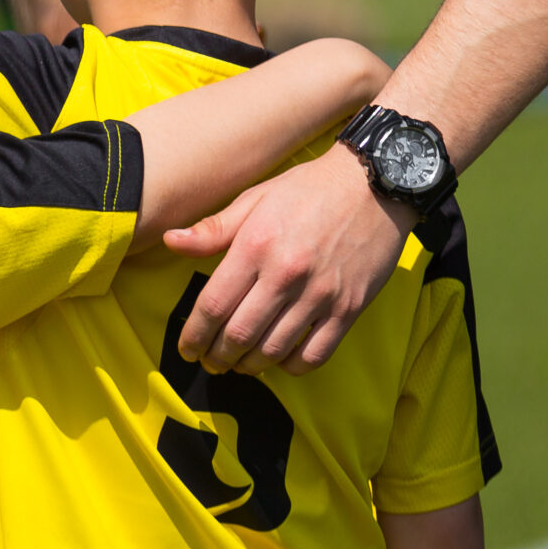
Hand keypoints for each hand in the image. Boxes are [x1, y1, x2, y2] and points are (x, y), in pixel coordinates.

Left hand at [162, 143, 409, 373]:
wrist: (376, 183)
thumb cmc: (308, 190)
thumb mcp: (254, 199)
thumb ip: (212, 229)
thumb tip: (170, 241)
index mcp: (256, 247)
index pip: (213, 306)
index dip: (194, 336)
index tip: (187, 349)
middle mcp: (286, 274)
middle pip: (239, 335)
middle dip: (217, 357)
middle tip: (210, 361)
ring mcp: (321, 294)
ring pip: (274, 349)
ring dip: (250, 365)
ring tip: (239, 364)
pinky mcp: (350, 306)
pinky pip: (316, 353)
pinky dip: (292, 365)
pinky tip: (280, 359)